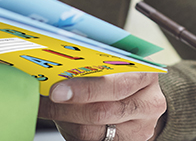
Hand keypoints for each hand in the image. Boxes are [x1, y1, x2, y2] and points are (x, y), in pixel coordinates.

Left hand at [38, 72, 165, 140]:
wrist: (136, 97)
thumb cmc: (121, 76)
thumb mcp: (115, 64)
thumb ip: (93, 64)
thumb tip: (56, 68)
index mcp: (146, 76)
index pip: (116, 86)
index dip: (85, 90)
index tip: (57, 90)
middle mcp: (148, 104)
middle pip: (102, 112)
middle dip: (68, 107)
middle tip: (46, 100)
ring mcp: (140, 128)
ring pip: (92, 131)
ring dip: (65, 120)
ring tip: (47, 108)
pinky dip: (71, 131)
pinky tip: (63, 119)